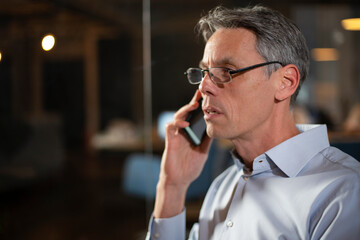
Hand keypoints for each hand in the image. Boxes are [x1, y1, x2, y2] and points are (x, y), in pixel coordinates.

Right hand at [154, 90, 211, 217]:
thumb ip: (207, 139)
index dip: (200, 104)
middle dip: (193, 101)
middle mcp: (183, 131)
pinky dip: (177, 123)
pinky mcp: (170, 140)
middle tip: (201, 92)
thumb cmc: (190, 166)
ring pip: (178, 116)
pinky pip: (170, 127)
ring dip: (185, 109)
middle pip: (187, 112)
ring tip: (194, 105)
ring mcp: (176, 135)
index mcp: (191, 132)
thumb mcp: (203, 150)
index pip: (195, 115)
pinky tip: (185, 123)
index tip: (207, 95)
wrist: (180, 180)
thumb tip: (217, 127)